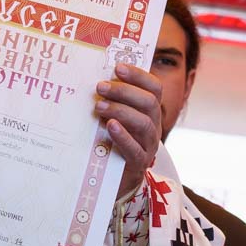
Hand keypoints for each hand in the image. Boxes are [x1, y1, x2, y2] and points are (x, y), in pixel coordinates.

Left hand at [97, 63, 161, 197]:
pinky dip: (123, 136)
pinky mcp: (138, 163)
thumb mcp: (112, 117)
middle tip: (100, 87)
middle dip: (125, 91)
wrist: (114, 178)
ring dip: (122, 111)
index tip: (117, 68)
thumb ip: (109, 99)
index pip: (154, 87)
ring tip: (99, 106)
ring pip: (144, 123)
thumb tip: (91, 75)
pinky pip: (135, 149)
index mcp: (150, 111)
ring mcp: (148, 145)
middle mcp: (153, 125)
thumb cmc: (110, 140)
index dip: (139, 75)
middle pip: (149, 103)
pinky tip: (110, 126)